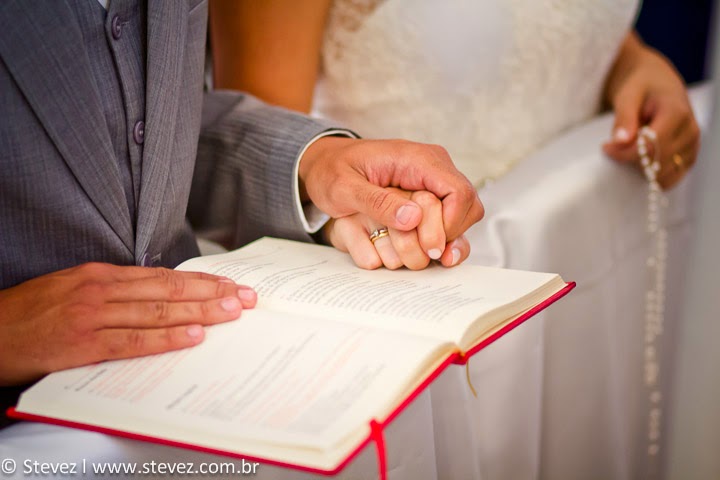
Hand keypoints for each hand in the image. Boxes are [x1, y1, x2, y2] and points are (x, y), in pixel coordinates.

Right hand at [0, 263, 256, 385]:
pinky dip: (167, 339)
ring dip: (201, 312)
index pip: (163, 276)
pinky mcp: (84, 344)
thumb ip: (114, 291)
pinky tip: (195, 336)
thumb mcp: (72, 288)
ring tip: (233, 312)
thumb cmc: (31, 313)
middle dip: (212, 293)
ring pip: (159, 312)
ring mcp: (93, 315)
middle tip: (246, 296)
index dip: (200, 280)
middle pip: (169, 290)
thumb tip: (157, 297)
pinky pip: (134, 341)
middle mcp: (101, 289)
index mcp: (101, 274)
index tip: (230, 283)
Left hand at [300, 136, 483, 240]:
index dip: (451, 224)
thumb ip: (376, 201)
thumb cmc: (331, 170)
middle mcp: (433, 167)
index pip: (458, 192)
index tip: (431, 247)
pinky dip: (444, 236)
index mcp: (418, 159)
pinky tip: (429, 251)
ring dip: (451, 238)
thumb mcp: (343, 187)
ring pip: (465, 213)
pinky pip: (450, 217)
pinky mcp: (428, 195)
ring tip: (431, 256)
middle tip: (431, 254)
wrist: (325, 163)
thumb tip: (412, 218)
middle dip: (454, 233)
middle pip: (469, 204)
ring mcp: (432, 182)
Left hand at [602, 32, 699, 189]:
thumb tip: (620, 141)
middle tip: (613, 147)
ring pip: (663, 174)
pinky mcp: (689, 157)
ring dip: (641, 169)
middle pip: (657, 162)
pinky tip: (640, 159)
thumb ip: (624, 118)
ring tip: (631, 148)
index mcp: (677, 113)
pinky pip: (670, 179)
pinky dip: (652, 175)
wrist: (658, 84)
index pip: (651, 146)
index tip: (605, 147)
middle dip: (630, 160)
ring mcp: (692, 146)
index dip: (625, 152)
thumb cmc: (640, 88)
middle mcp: (690, 131)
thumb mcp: (628, 96)